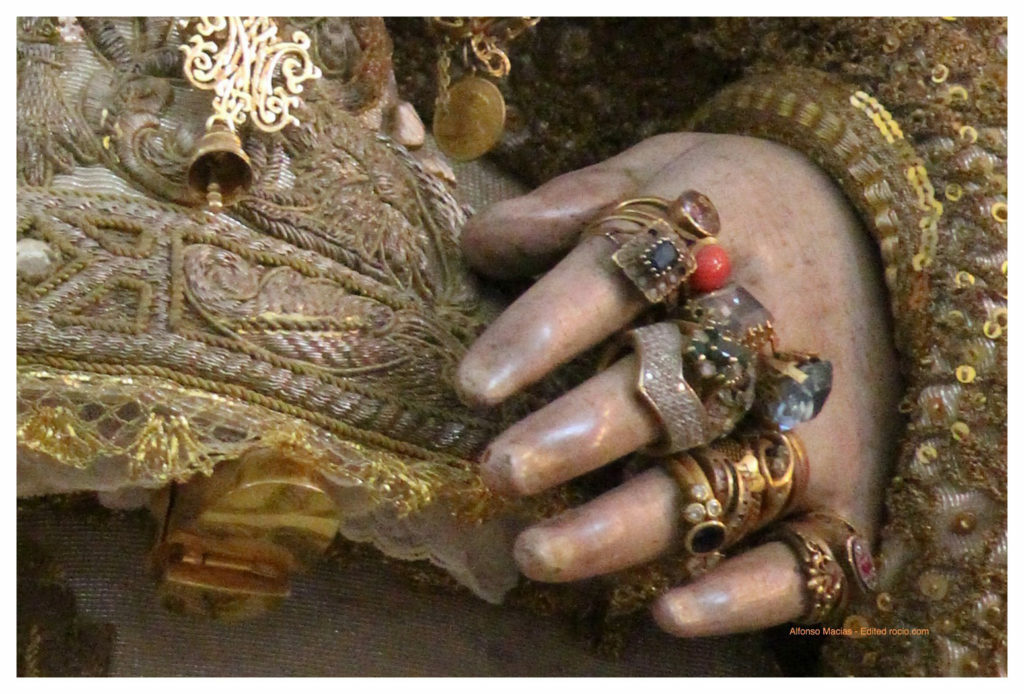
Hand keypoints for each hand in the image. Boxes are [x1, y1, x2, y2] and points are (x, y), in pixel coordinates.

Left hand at [455, 133, 901, 635]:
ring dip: (625, 527)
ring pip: (719, 483)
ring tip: (537, 551)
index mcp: (711, 238)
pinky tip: (670, 610)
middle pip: (668, 392)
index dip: (545, 332)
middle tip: (502, 468)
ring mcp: (808, 416)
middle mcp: (765, 331)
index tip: (474, 383)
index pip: (616, 281)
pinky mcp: (845, 483)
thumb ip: (577, 203)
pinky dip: (747, 592)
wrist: (875, 224)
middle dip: (582, 435)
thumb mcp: (668, 166)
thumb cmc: (745, 203)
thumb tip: (483, 242)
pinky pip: (809, 554)